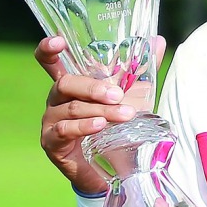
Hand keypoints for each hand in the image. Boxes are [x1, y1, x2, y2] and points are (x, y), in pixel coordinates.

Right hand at [34, 35, 164, 193]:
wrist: (111, 166)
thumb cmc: (116, 124)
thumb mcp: (132, 94)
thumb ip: (142, 68)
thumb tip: (158, 40)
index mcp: (72, 84)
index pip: (51, 62)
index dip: (48, 49)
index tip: (58, 42)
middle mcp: (56, 99)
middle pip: (65, 83)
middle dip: (93, 87)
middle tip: (117, 94)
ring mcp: (51, 120)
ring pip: (72, 108)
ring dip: (100, 110)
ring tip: (125, 114)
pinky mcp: (51, 142)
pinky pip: (65, 130)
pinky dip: (84, 126)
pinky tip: (100, 126)